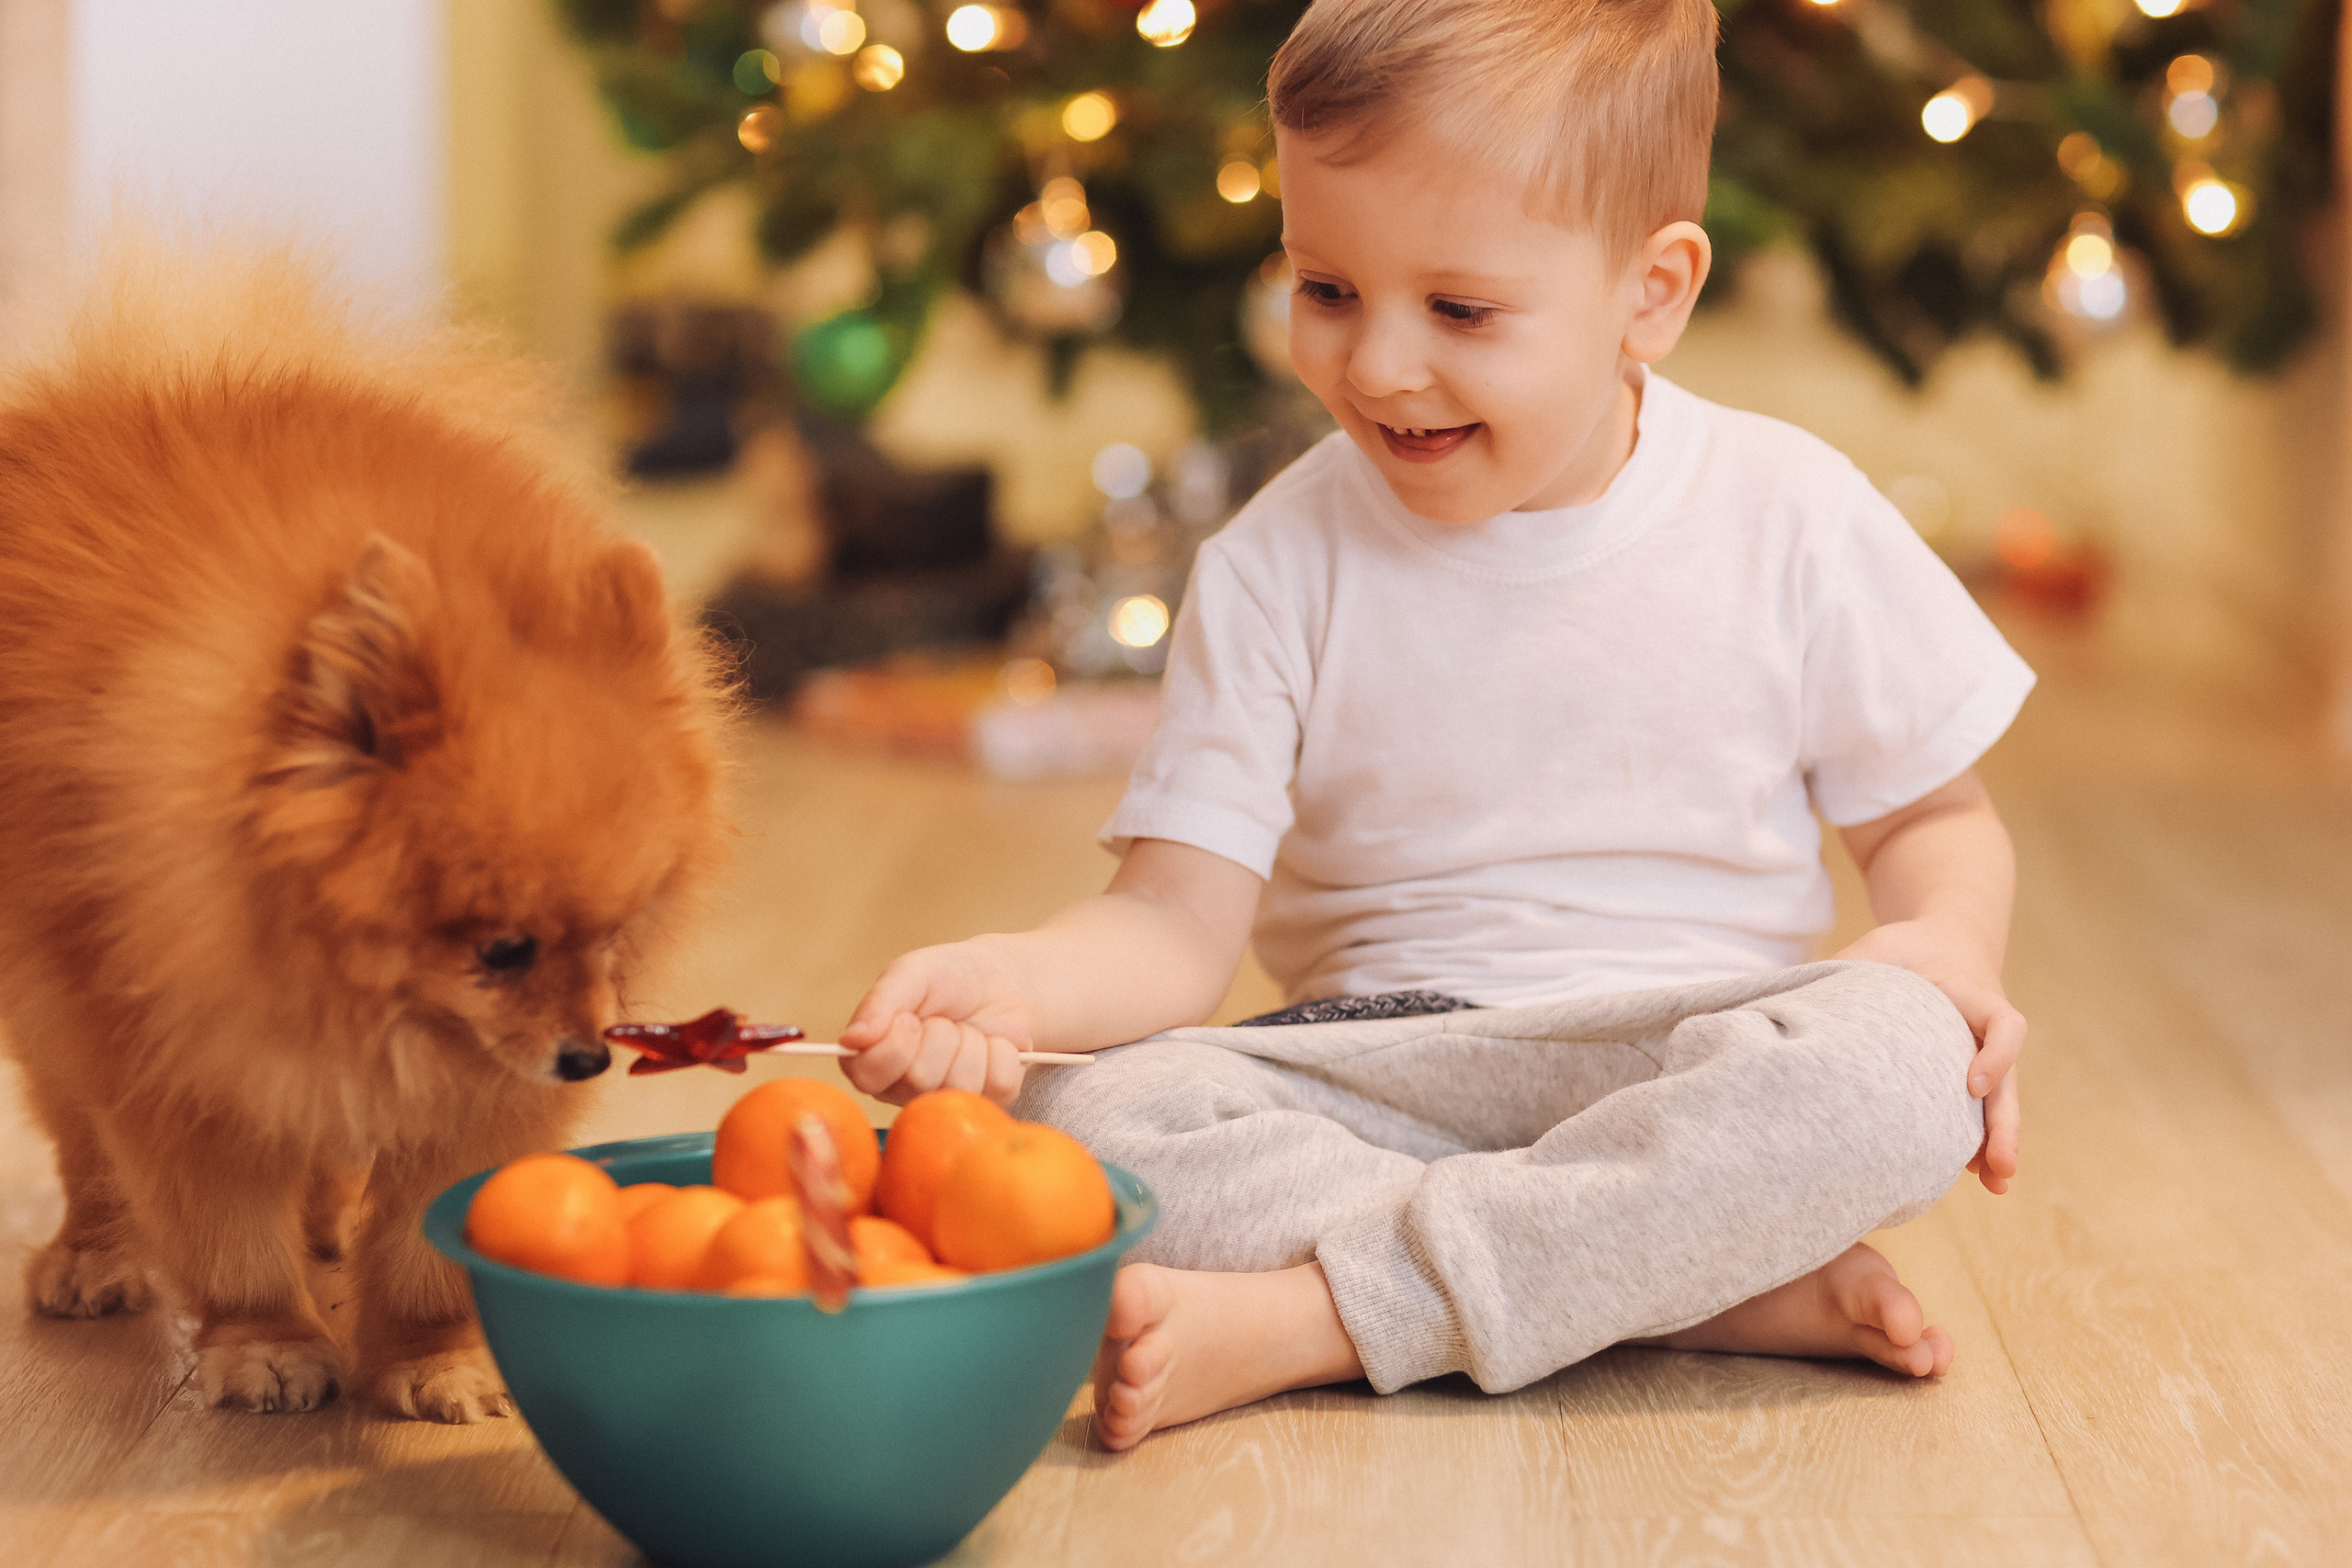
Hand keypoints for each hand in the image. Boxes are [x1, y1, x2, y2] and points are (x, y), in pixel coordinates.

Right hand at [837, 940, 1033, 1106]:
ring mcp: (947, 1098)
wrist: (998, 979)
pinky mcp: (990, 1099)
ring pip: (961, 1084)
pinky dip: (1001, 1052)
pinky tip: (992, 1042)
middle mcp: (905, 1088)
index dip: (894, 1045)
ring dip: (972, 1043)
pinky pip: (999, 1085)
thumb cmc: (946, 977)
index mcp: (872, 1061)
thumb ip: (879, 1003)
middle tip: (944, 1020)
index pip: (868, 1076)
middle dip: (941, 1035)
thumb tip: (851, 1041)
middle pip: (919, 1079)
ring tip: (967, 1029)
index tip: (910, 1018)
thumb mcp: (909, 973)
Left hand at [1834, 919, 2024, 1195]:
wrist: (1944, 945)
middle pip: (2008, 1079)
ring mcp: (1984, 1054)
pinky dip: (1982, 1139)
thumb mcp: (1878, 948)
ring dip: (1999, 1141)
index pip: (2002, 1023)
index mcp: (1972, 994)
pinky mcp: (1973, 1072)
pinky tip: (1977, 1175)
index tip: (1969, 1085)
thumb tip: (1788, 986)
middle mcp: (1986, 1030)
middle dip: (2003, 1122)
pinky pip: (1983, 1108)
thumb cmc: (1905, 949)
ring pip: (2001, 1101)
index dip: (1995, 1055)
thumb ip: (1848, 965)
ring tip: (1996, 1183)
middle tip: (1999, 1164)